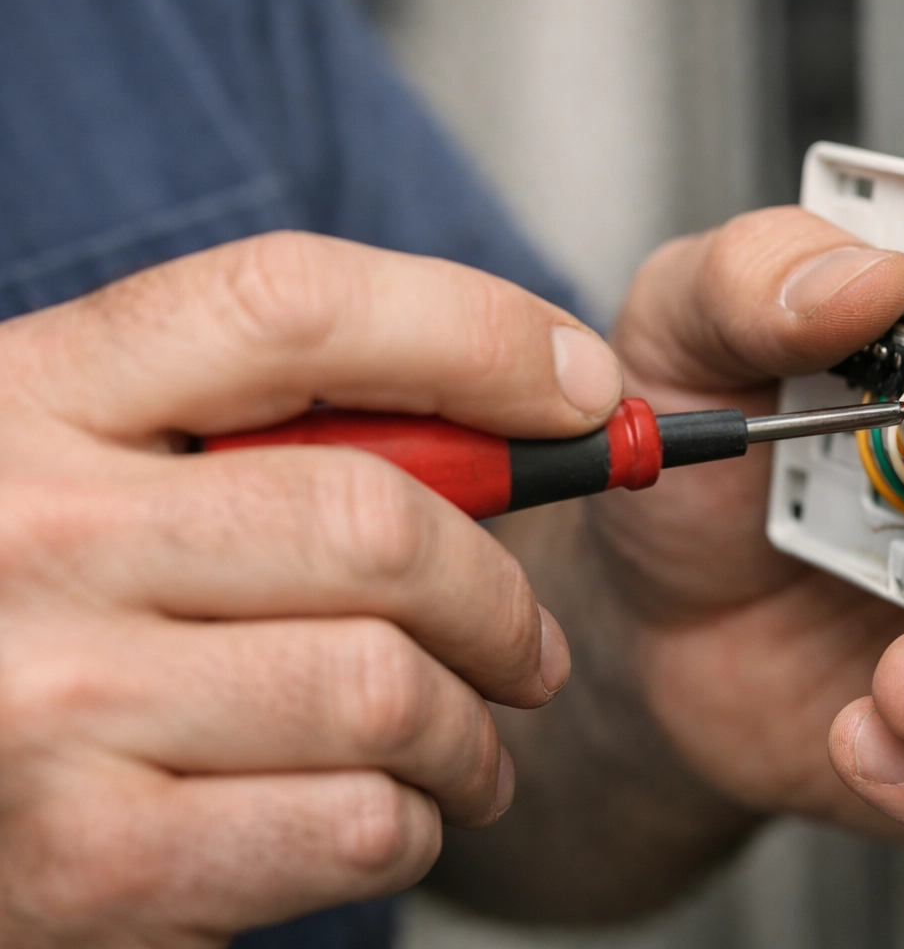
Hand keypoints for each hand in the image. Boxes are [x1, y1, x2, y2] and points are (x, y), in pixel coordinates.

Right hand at [0, 232, 622, 945]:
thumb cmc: (45, 602)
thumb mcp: (101, 461)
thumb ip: (278, 414)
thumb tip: (543, 393)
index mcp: (35, 392)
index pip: (294, 306)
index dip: (475, 334)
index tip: (582, 386)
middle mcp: (29, 531)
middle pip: (377, 524)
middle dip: (500, 598)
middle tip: (526, 646)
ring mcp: (50, 703)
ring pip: (391, 692)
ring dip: (470, 733)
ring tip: (460, 746)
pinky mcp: (93, 864)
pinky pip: (358, 826)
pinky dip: (413, 824)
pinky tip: (383, 812)